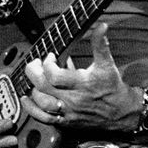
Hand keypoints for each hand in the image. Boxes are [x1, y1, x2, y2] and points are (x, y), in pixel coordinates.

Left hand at [22, 22, 140, 133]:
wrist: (121, 112)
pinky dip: (32, 109)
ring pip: (42, 102)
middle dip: (34, 72)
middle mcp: (73, 99)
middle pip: (44, 87)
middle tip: (35, 64)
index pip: (55, 75)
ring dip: (33, 89)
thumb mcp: (107, 64)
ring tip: (33, 79)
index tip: (50, 56)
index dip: (47, 64)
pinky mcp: (66, 121)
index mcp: (82, 83)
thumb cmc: (112, 86)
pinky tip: (27, 99)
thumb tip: (101, 26)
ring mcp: (68, 111)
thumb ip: (100, 45)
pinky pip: (44, 118)